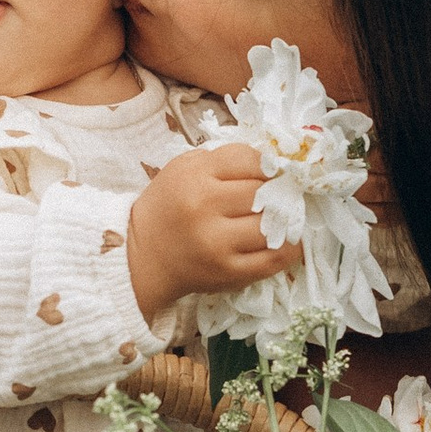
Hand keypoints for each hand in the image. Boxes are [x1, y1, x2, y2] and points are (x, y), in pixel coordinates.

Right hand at [128, 142, 298, 323]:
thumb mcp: (184, 168)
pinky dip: (288, 248)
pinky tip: (286, 240)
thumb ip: (224, 160)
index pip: (250, 160)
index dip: (268, 166)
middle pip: (263, 192)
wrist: (142, 256)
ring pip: (271, 225)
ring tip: (282, 218)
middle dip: (276, 193)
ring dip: (284, 221)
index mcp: (194, 175)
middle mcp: (204, 206)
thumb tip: (273, 163)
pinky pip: (273, 259)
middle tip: (278, 196)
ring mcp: (216, 242)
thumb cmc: (168, 207)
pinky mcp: (227, 271)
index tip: (270, 174)